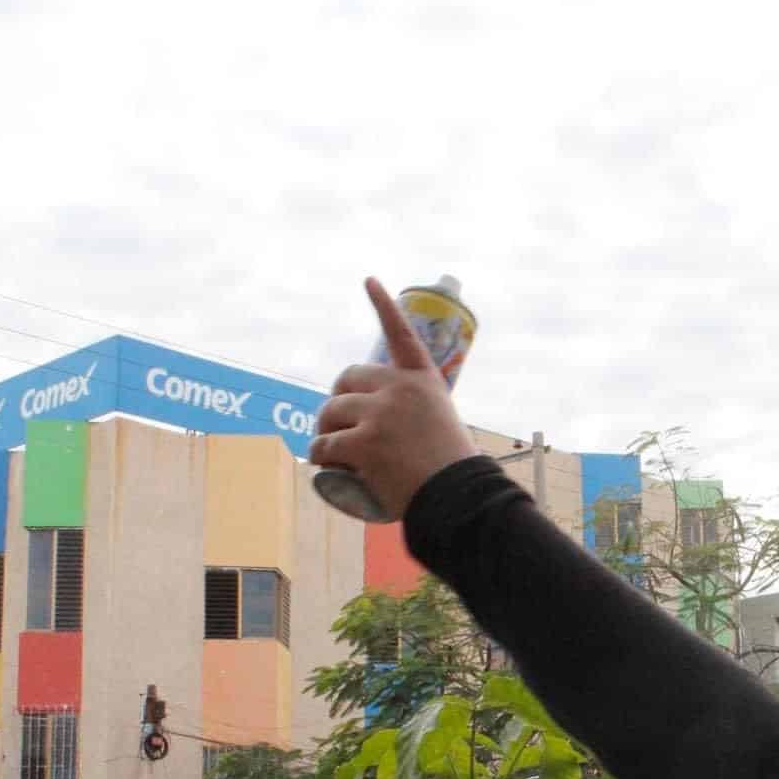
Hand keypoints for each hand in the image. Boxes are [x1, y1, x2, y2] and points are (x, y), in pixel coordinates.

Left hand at [310, 278, 479, 521]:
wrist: (458, 498)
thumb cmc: (453, 472)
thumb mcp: (441, 426)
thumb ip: (413, 416)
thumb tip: (382, 433)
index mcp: (423, 381)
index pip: (401, 334)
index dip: (383, 306)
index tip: (369, 281)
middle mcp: (401, 389)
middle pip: (347, 379)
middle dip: (336, 400)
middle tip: (335, 425)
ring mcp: (381, 413)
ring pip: (331, 413)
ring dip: (325, 432)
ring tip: (334, 453)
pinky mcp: (365, 441)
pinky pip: (325, 444)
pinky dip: (320, 456)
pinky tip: (325, 465)